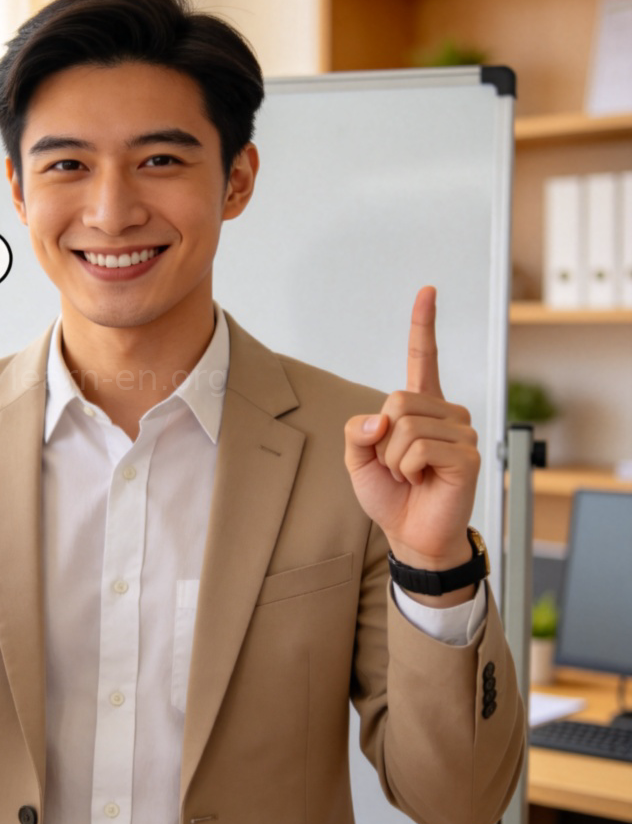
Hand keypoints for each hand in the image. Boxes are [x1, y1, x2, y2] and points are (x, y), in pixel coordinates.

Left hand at [344, 287, 479, 588]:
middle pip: (396, 398)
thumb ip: (357, 430)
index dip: (423, 324)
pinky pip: (417, 447)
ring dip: (393, 457)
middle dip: (382, 437)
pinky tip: (422, 480)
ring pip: (405, 425)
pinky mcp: (467, 454)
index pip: (423, 358)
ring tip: (410, 474)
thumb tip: (382, 418)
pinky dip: (406, 468)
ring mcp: (460, 432)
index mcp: (420, 407)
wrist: (410, 533)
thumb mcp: (358, 458)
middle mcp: (445, 413)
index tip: (427, 291)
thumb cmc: (389, 493)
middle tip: (396, 464)